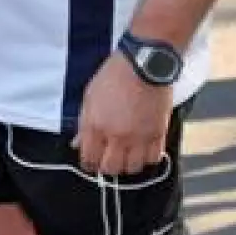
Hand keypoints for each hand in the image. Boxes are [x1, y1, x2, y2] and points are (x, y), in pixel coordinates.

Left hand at [73, 52, 172, 176]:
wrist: (143, 65)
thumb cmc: (112, 77)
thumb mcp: (89, 97)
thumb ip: (83, 124)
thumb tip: (77, 143)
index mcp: (96, 126)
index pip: (89, 159)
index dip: (89, 164)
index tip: (90, 163)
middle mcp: (117, 136)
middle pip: (111, 169)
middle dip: (107, 168)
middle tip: (108, 161)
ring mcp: (139, 138)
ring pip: (133, 168)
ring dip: (127, 165)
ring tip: (126, 157)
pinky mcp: (158, 134)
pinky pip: (153, 159)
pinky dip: (147, 159)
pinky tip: (143, 151)